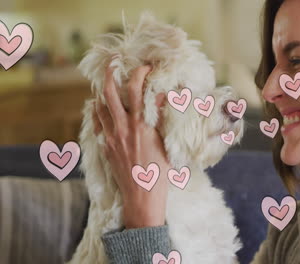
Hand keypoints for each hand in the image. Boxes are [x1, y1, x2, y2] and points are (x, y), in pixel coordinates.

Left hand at [93, 65, 169, 227]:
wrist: (141, 195)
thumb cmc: (159, 172)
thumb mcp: (165, 143)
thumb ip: (161, 118)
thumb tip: (162, 96)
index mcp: (141, 125)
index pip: (137, 90)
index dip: (140, 74)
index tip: (145, 67)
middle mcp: (123, 127)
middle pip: (111, 93)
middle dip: (111, 74)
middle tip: (114, 63)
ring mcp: (111, 137)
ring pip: (100, 107)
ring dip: (103, 92)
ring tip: (106, 83)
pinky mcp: (105, 147)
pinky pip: (97, 123)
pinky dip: (97, 111)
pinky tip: (97, 106)